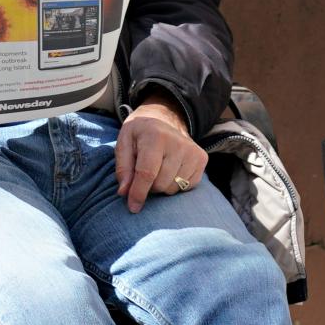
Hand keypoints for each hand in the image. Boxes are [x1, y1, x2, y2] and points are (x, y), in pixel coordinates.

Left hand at [115, 92, 207, 213]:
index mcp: (155, 137)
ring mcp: (193, 151)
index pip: (147, 173)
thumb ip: (123, 168)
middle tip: (145, 172)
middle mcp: (178, 143)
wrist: (164, 117)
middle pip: (160, 184)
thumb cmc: (140, 134)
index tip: (133, 207)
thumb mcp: (124, 143)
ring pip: (174, 188)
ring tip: (158, 169)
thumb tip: (124, 192)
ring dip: (162, 186)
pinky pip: (187, 186)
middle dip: (149, 186)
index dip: (138, 193)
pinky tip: (170, 170)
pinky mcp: (202, 159)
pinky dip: (175, 184)